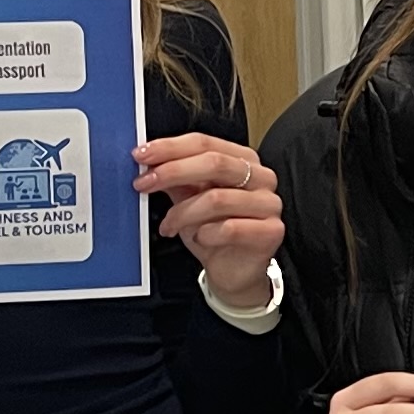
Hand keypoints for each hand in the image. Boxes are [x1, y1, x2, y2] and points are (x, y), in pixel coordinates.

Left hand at [138, 132, 282, 310]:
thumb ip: (175, 178)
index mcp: (242, 159)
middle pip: (214, 163)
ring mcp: (269, 203)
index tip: (142, 155)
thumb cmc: (214, 231)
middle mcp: (261, 176)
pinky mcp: (271, 231)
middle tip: (144, 183)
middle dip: (172, 172)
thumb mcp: (188, 199)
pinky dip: (205, 234)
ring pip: (217, 198)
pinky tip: (200, 239)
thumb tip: (149, 160)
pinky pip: (229, 228)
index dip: (170, 147)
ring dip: (183, 213)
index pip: (205, 142)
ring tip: (169, 225)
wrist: (234, 270)